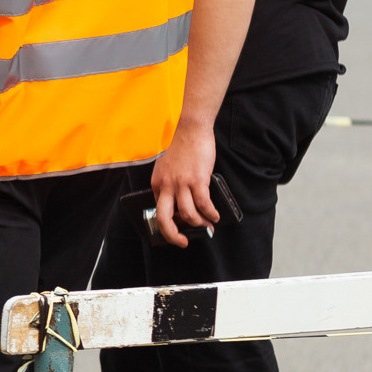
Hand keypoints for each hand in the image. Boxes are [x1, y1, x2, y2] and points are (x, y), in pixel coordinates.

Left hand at [147, 124, 219, 247]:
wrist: (191, 130)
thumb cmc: (182, 148)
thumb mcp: (167, 168)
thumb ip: (170, 185)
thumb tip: (181, 205)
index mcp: (157, 183)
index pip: (158, 210)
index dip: (168, 224)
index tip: (176, 230)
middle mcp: (166, 185)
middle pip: (164, 219)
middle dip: (173, 235)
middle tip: (182, 242)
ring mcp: (181, 183)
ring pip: (188, 215)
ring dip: (199, 224)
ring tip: (207, 226)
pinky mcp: (197, 180)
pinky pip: (203, 204)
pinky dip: (210, 214)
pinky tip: (214, 217)